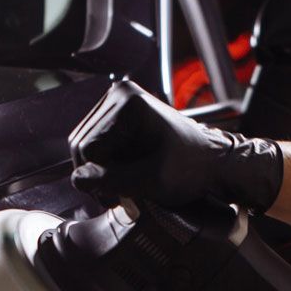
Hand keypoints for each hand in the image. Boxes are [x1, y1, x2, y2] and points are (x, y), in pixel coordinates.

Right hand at [71, 80, 282, 213]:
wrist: (214, 161)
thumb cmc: (191, 169)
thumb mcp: (152, 180)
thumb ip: (113, 180)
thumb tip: (77, 180)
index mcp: (128, 103)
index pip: (88, 149)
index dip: (99, 178)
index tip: (118, 197)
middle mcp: (120, 93)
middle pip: (83, 144)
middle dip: (97, 173)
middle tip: (118, 196)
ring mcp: (119, 100)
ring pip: (86, 145)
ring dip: (100, 170)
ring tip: (124, 186)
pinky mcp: (119, 111)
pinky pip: (96, 142)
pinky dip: (107, 162)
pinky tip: (125, 172)